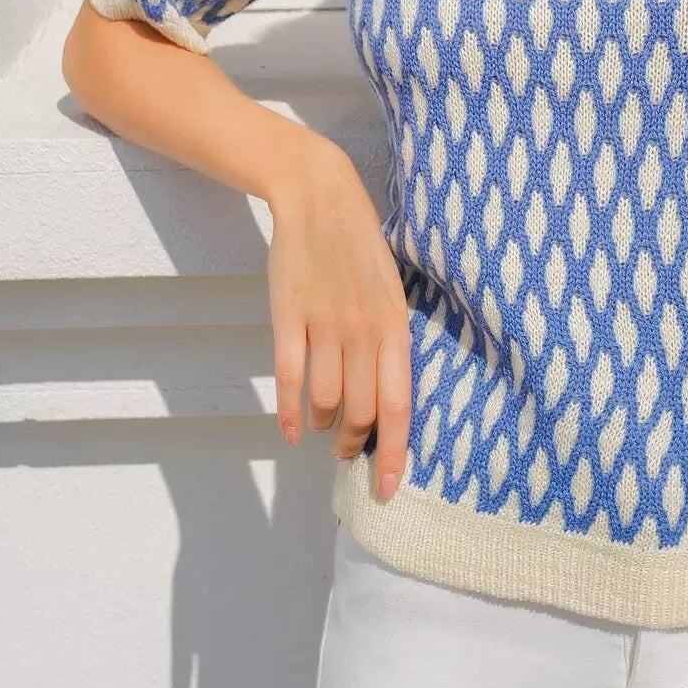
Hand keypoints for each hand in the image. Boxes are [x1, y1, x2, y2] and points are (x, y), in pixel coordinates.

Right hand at [264, 140, 411, 499]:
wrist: (319, 198)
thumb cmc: (360, 249)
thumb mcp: (391, 292)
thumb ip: (391, 341)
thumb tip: (393, 397)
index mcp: (395, 325)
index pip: (399, 405)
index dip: (394, 453)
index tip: (388, 489)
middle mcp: (362, 329)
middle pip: (361, 413)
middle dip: (354, 444)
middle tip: (348, 452)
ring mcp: (323, 323)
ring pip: (325, 402)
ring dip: (325, 426)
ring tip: (325, 428)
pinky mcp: (288, 316)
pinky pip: (288, 379)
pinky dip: (288, 414)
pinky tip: (291, 431)